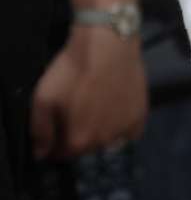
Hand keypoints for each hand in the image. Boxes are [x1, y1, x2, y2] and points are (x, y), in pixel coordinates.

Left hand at [30, 24, 147, 159]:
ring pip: (106, 140)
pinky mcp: (140, 115)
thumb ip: (40, 130)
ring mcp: (125, 129)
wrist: (108, 44)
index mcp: (79, 140)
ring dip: (98, 131)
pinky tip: (114, 109)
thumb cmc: (74, 70)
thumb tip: (40, 154)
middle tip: (73, 112)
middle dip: (76, 136)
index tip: (53, 130)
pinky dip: (120, 126)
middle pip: (85, 148)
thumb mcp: (44, 97)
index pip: (62, 155)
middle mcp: (104, 141)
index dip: (54, 144)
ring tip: (93, 108)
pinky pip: (128, 132)